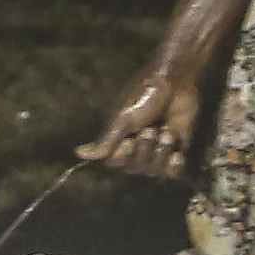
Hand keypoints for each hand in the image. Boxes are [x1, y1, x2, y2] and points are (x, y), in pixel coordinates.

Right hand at [79, 62, 200, 176]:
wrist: (175, 83)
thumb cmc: (145, 96)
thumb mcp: (123, 119)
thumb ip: (106, 140)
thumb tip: (78, 153)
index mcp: (119, 137)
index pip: (114, 162)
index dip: (122, 156)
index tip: (128, 140)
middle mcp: (136, 146)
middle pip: (134, 168)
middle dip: (143, 150)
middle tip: (151, 129)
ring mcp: (156, 149)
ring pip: (153, 170)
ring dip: (161, 152)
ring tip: (166, 131)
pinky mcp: (176, 148)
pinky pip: (172, 172)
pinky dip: (174, 165)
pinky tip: (176, 154)